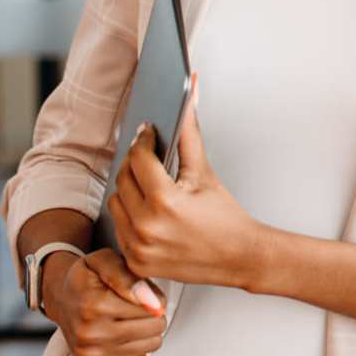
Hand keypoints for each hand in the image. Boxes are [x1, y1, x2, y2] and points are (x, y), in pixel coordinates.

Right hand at [42, 247, 168, 355]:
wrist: (61, 298)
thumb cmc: (86, 279)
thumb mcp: (105, 261)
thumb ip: (130, 276)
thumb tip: (153, 302)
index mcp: (94, 305)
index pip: (151, 309)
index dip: (154, 299)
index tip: (141, 295)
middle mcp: (90, 334)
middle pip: (153, 330)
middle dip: (152, 317)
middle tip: (136, 309)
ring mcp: (89, 355)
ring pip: (149, 349)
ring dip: (146, 335)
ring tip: (129, 322)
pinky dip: (137, 353)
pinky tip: (123, 340)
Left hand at [107, 70, 262, 289]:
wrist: (240, 257)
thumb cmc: (226, 217)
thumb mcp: (204, 172)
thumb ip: (189, 132)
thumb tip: (191, 93)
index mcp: (165, 201)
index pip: (138, 158)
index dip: (143, 141)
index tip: (149, 134)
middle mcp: (147, 227)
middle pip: (122, 179)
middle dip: (134, 164)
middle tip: (149, 158)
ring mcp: (139, 248)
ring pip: (115, 203)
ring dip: (128, 190)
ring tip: (150, 185)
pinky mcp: (136, 262)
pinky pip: (119, 228)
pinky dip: (130, 216)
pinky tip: (149, 211)